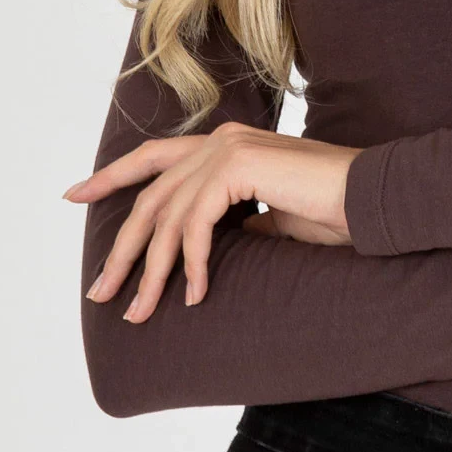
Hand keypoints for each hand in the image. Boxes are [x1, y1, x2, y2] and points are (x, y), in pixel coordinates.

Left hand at [65, 125, 360, 322]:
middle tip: (102, 291)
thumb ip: (239, 223)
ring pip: (168, 216)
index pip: (155, 158)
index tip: (76, 196)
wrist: (375, 199)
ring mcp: (229, 148)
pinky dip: (190, 263)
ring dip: (152, 271)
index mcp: (227, 144)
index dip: (112, 176)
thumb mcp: (274, 219)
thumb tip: (210, 248)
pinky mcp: (240, 166)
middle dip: (124, 249)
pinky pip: (197, 224)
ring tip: (142, 311)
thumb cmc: (336, 212)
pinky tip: (194, 294)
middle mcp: (221, 139)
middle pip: (151, 196)